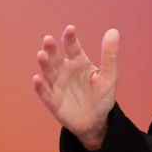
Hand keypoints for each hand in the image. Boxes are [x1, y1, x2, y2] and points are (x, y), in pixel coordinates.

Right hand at [33, 24, 119, 150]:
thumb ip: (109, 55)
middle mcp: (65, 70)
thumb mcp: (109, 76)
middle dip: (51, 48)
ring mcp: (57, 85)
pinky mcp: (53, 100)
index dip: (70, 38)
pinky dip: (40, 86)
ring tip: (41, 55)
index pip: (72, 47)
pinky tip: (37, 79)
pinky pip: (45, 92)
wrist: (96, 122)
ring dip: (44, 63)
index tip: (70, 29)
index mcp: (79, 62)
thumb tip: (113, 31)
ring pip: (48, 72)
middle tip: (48, 39)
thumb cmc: (101, 97)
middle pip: (56, 57)